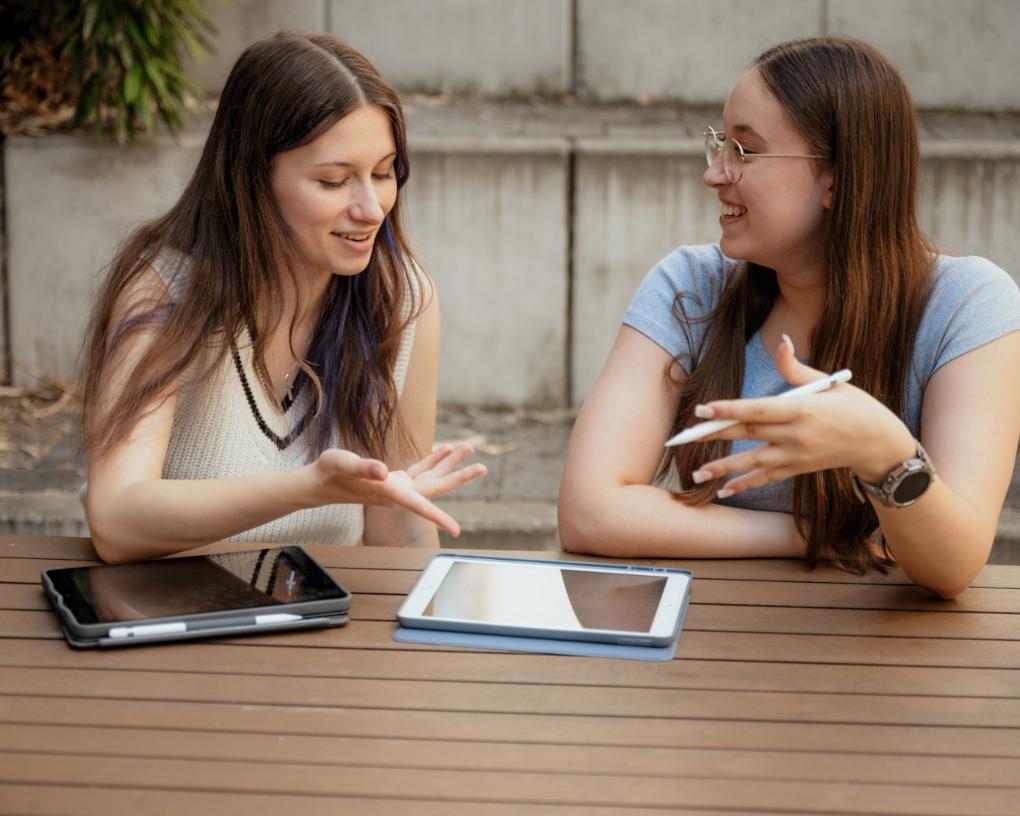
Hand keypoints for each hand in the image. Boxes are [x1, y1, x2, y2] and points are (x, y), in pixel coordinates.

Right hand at [310, 445, 486, 535]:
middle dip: (459, 476)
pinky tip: (446, 449)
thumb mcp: (343, 463)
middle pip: (435, 487)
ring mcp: (398, 487)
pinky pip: (421, 470)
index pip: (420, 505)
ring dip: (450, 463)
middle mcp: (398, 493)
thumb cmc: (329, 473)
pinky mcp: (394, 480)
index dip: (439, 517)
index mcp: (389, 492)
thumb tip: (382, 470)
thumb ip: (363, 467)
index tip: (456, 530)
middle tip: (482, 467)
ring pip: (431, 477)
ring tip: (469, 448)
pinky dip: (434, 459)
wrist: (319, 481)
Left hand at [688, 335, 914, 498]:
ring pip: (752, 462)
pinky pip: (767, 478)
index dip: (729, 409)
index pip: (758, 408)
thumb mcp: (830, 382)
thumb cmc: (855, 407)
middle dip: (714, 435)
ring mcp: (796, 455)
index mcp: (802, 408)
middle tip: (684, 439)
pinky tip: (723, 490)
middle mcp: (796, 434)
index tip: (703, 409)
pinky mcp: (798, 469)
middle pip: (748, 433)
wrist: (879, 444)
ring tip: (697, 474)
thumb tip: (780, 342)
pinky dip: (745, 484)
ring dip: (723, 468)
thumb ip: (797, 368)